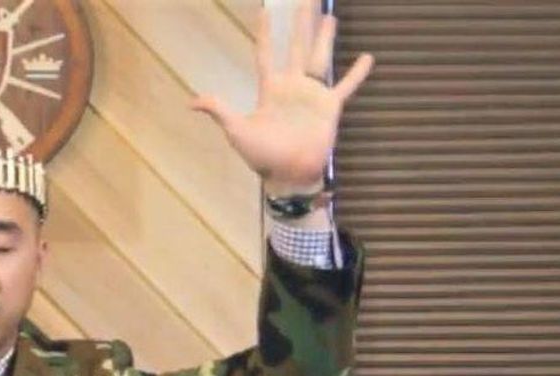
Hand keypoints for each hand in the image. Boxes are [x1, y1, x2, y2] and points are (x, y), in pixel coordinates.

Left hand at [191, 0, 373, 193]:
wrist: (288, 174)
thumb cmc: (261, 155)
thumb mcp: (236, 130)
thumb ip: (219, 110)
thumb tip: (191, 103)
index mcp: (270, 88)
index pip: (266, 54)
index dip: (265, 33)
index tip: (265, 10)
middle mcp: (292, 86)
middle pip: (296, 47)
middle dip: (300, 23)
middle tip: (305, 0)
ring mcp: (312, 94)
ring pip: (320, 57)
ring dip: (325, 37)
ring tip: (330, 16)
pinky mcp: (330, 106)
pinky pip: (346, 85)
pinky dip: (357, 73)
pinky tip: (368, 57)